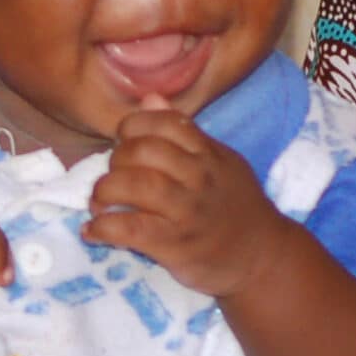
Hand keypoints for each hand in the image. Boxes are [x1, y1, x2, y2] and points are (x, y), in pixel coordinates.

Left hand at [85, 103, 291, 296]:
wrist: (262, 257)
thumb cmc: (235, 207)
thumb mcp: (220, 163)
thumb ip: (185, 133)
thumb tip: (150, 98)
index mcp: (208, 154)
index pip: (164, 122)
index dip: (133, 126)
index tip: (124, 142)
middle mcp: (199, 177)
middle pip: (143, 151)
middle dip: (116, 160)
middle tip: (113, 176)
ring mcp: (187, 211)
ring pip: (135, 186)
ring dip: (105, 191)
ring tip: (99, 202)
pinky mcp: (176, 245)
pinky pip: (130, 229)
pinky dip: (104, 228)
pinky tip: (93, 231)